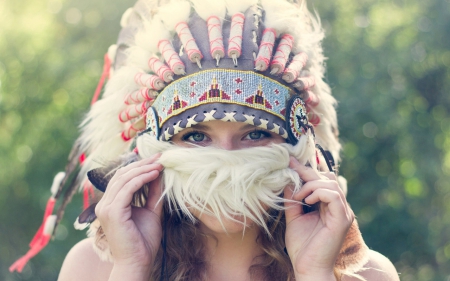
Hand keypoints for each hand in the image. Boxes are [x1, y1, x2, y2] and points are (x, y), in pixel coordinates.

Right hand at [95, 154, 163, 272]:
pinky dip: (142, 179)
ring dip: (143, 169)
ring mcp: (106, 208)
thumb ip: (153, 193)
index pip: (122, 177)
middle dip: (142, 163)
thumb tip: (159, 173)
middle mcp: (104, 204)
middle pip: (122, 174)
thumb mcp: (151, 211)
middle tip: (159, 156)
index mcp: (110, 203)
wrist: (138, 262)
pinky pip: (127, 189)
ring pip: (124, 179)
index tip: (156, 159)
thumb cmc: (143, 241)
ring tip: (160, 165)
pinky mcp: (112, 212)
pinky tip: (155, 174)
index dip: (138, 166)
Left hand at [284, 157, 353, 279]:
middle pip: (327, 178)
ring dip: (310, 185)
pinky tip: (306, 201)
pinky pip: (333, 195)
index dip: (306, 170)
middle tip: (290, 172)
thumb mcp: (294, 217)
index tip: (289, 161)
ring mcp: (343, 213)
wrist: (307, 268)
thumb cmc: (302, 247)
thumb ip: (292, 199)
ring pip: (331, 183)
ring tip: (298, 196)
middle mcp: (339, 207)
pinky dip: (317, 193)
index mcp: (329, 206)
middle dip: (307, 173)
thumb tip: (288, 180)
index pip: (322, 180)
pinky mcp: (342, 219)